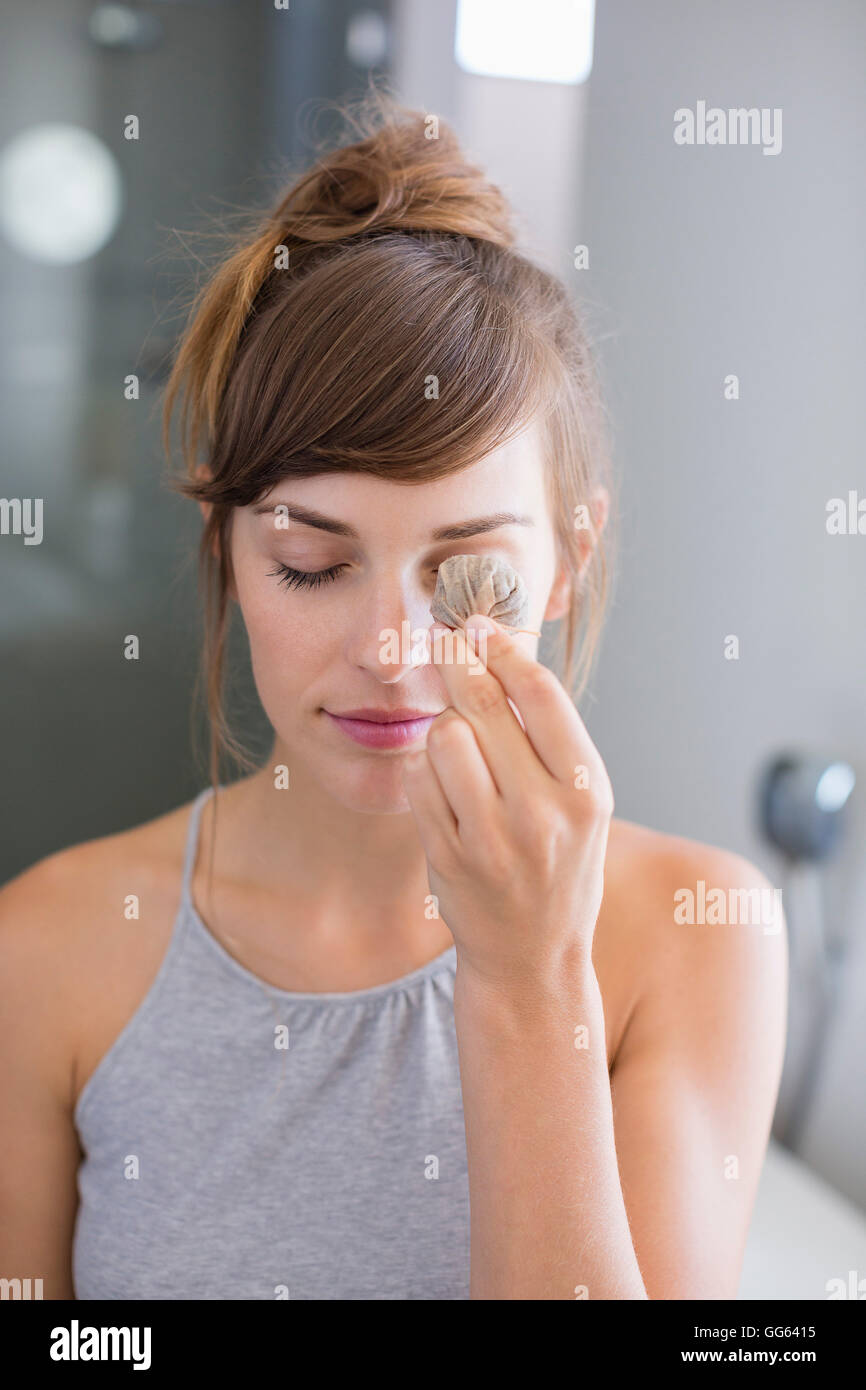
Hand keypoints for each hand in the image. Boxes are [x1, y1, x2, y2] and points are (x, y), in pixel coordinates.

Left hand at [401, 613, 614, 988]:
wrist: (534, 958)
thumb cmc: (560, 866)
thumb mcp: (582, 803)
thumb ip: (551, 738)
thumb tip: (501, 652)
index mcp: (588, 791)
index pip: (541, 695)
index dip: (503, 648)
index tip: (480, 625)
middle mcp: (545, 814)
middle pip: (484, 705)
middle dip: (459, 662)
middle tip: (446, 639)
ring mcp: (493, 839)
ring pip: (445, 737)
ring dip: (444, 726)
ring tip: (459, 743)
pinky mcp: (450, 857)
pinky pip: (420, 780)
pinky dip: (424, 768)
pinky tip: (442, 781)